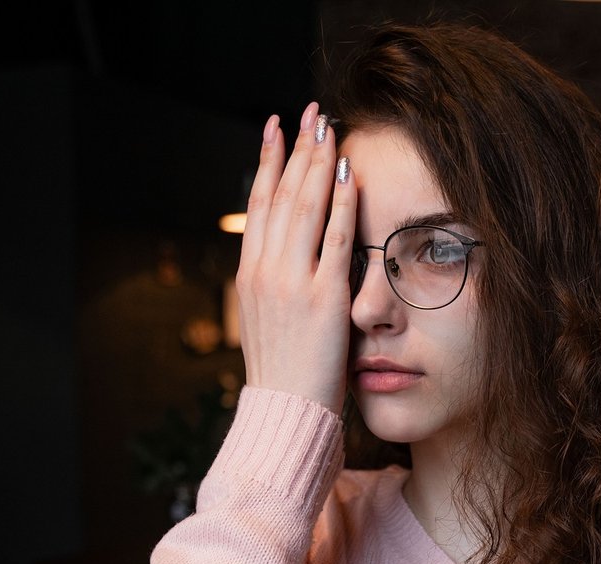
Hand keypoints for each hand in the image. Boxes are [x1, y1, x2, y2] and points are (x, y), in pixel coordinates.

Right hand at [234, 102, 356, 413]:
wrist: (285, 414)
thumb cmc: (286, 377)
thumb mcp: (272, 323)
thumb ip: (280, 287)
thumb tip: (295, 261)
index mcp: (250, 275)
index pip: (259, 205)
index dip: (268, 162)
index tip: (276, 129)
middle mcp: (266, 271)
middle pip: (281, 194)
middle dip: (298, 148)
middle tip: (312, 112)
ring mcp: (292, 283)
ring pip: (304, 207)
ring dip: (318, 163)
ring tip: (330, 128)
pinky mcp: (323, 298)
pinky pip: (337, 239)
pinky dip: (343, 203)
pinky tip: (350, 175)